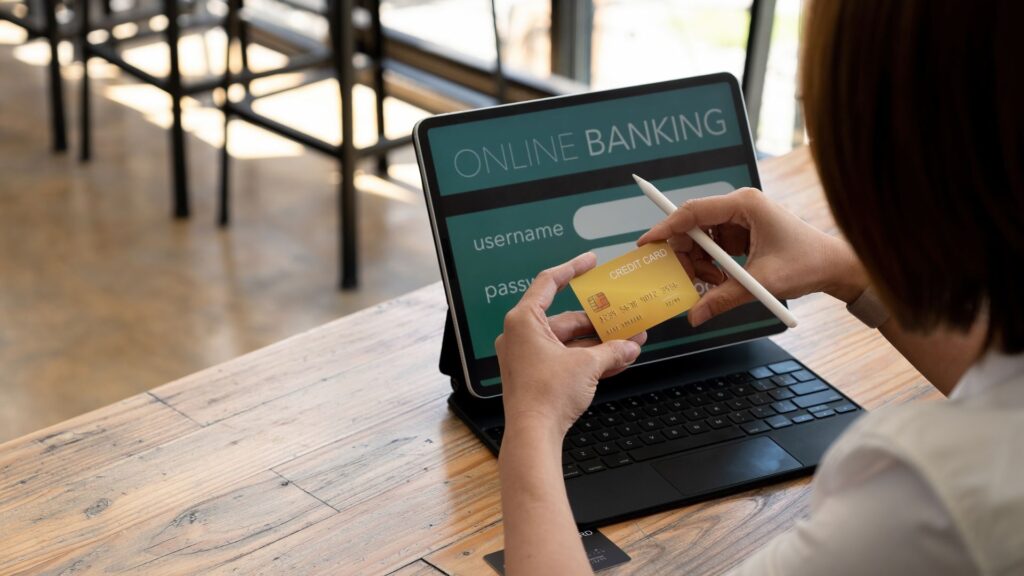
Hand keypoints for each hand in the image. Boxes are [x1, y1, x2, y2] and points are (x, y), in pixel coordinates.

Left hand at [495, 252, 647, 437]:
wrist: (533, 435)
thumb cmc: (544, 396)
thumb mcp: (587, 366)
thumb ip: (612, 351)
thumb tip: (629, 346)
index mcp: (524, 321)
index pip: (549, 282)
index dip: (572, 269)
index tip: (590, 261)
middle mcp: (521, 335)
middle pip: (566, 318)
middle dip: (598, 321)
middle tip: (623, 316)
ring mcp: (527, 356)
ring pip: (569, 341)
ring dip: (598, 342)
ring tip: (627, 341)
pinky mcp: (535, 374)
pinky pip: (565, 358)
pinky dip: (587, 358)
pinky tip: (615, 360)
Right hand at [638, 188, 867, 326]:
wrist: (834, 267)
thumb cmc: (807, 264)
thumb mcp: (761, 283)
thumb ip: (723, 298)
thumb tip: (695, 315)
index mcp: (744, 205)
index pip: (693, 212)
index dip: (667, 228)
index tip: (647, 243)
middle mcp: (739, 206)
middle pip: (693, 226)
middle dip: (684, 255)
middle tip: (680, 279)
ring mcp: (740, 219)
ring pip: (701, 239)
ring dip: (699, 265)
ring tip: (713, 285)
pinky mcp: (742, 232)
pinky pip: (713, 248)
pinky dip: (711, 267)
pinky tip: (722, 282)